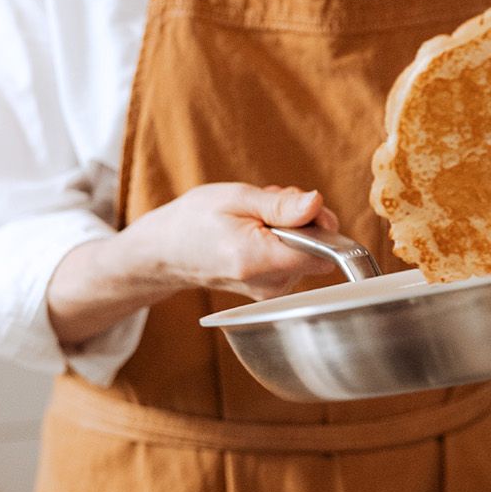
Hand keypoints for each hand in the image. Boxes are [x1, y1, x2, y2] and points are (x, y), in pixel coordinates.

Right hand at [45, 182, 340, 346]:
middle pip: (318, 251)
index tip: (299, 206)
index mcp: (260, 261)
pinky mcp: (272, 292)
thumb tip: (317, 204)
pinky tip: (257, 234)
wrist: (167, 252)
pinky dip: (283, 243)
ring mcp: (271, 293)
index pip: (324, 251)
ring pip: (308, 254)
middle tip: (268, 206)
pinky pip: (294, 261)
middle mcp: (270, 285)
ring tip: (255, 220)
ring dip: (291, 230)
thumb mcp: (237, 198)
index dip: (321, 224)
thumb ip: (281, 205)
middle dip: (304, 221)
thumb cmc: (195, 221)